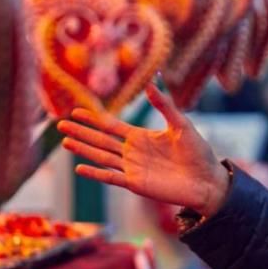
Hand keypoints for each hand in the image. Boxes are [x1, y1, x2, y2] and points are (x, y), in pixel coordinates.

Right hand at [58, 84, 230, 217]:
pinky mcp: (136, 184)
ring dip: (83, 150)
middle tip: (60, 125)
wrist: (207, 180)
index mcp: (141, 137)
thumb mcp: (181, 124)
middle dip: (81, 132)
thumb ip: (164, 105)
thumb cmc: (198, 152)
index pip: (111, 126)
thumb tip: (150, 84)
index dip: (94, 118)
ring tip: (65, 142)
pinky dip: (95, 173)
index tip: (76, 110)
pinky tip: (79, 168)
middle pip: (101, 140)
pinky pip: (111, 177)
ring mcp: (132, 168)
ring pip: (101, 157)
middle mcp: (133, 152)